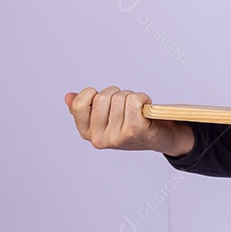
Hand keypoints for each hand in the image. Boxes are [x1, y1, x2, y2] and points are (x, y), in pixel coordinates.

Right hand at [64, 86, 193, 156]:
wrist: (162, 137)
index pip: (79, 104)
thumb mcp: (107, 117)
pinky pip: (134, 101)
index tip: (106, 99)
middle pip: (102, 97)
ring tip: (138, 108)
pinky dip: (142, 98)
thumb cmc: (133, 123)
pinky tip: (146, 107)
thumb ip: (87, 108)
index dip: (93, 93)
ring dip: (132, 96)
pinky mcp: (135, 131)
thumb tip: (68, 97)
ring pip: (120, 97)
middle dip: (117, 93)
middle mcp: (99, 138)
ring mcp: (117, 136)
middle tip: (127, 103)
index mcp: (87, 133)